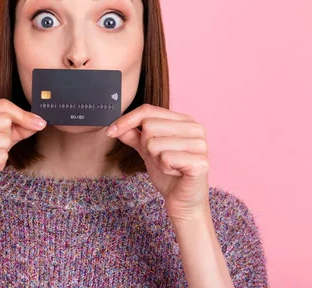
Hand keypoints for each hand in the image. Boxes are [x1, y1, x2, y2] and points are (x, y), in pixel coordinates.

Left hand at [106, 104, 209, 220]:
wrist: (183, 201)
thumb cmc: (169, 175)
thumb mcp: (147, 151)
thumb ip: (134, 136)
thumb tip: (115, 125)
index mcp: (184, 120)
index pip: (148, 110)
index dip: (127, 120)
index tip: (111, 131)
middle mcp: (195, 128)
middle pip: (149, 126)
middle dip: (146, 146)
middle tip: (160, 158)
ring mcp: (200, 144)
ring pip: (154, 143)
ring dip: (156, 160)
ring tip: (169, 167)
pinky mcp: (200, 162)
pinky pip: (166, 158)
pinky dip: (164, 168)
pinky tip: (175, 173)